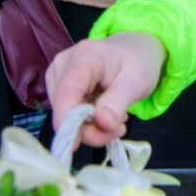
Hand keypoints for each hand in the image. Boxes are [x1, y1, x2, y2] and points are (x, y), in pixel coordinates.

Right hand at [45, 32, 166, 146]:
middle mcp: (64, 63)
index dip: (67, 121)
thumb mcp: (137, 81)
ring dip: (90, 126)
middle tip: (118, 129)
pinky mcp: (57, 85)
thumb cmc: (138, 62)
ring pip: (64, 114)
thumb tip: (101, 123)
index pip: (67, 91)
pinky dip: (86, 121)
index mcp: (85, 56)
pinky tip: (104, 112)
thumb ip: (118, 102)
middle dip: (89, 128)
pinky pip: (67, 113)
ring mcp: (58, 74)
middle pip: (65, 107)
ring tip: (115, 116)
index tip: (76, 145)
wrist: (135, 49)